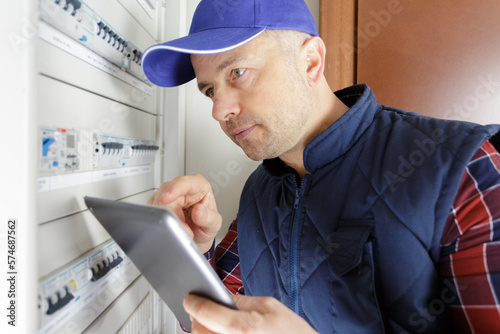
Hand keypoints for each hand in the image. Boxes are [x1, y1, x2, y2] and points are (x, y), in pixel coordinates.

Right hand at [148, 174, 221, 252]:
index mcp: (199, 185)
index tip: (165, 198)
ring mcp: (170, 194)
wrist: (198, 237)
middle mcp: (184, 187)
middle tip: (183, 228)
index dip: (174, 190)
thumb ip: (208, 218)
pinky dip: (160, 219)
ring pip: (158, 202)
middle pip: (167, 195)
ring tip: (181, 228)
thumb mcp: (213, 224)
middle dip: (172, 214)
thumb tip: (198, 210)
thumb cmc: (206, 225)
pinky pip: (153, 208)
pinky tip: (170, 224)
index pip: (185, 183)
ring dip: (166, 218)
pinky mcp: (159, 202)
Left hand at [183, 294, 318, 333]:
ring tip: (209, 324)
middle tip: (200, 309)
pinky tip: (218, 333)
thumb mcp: (270, 307)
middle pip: (198, 331)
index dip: (194, 303)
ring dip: (202, 332)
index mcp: (244, 328)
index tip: (190, 299)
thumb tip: (222, 297)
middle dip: (197, 318)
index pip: (206, 313)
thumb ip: (242, 301)